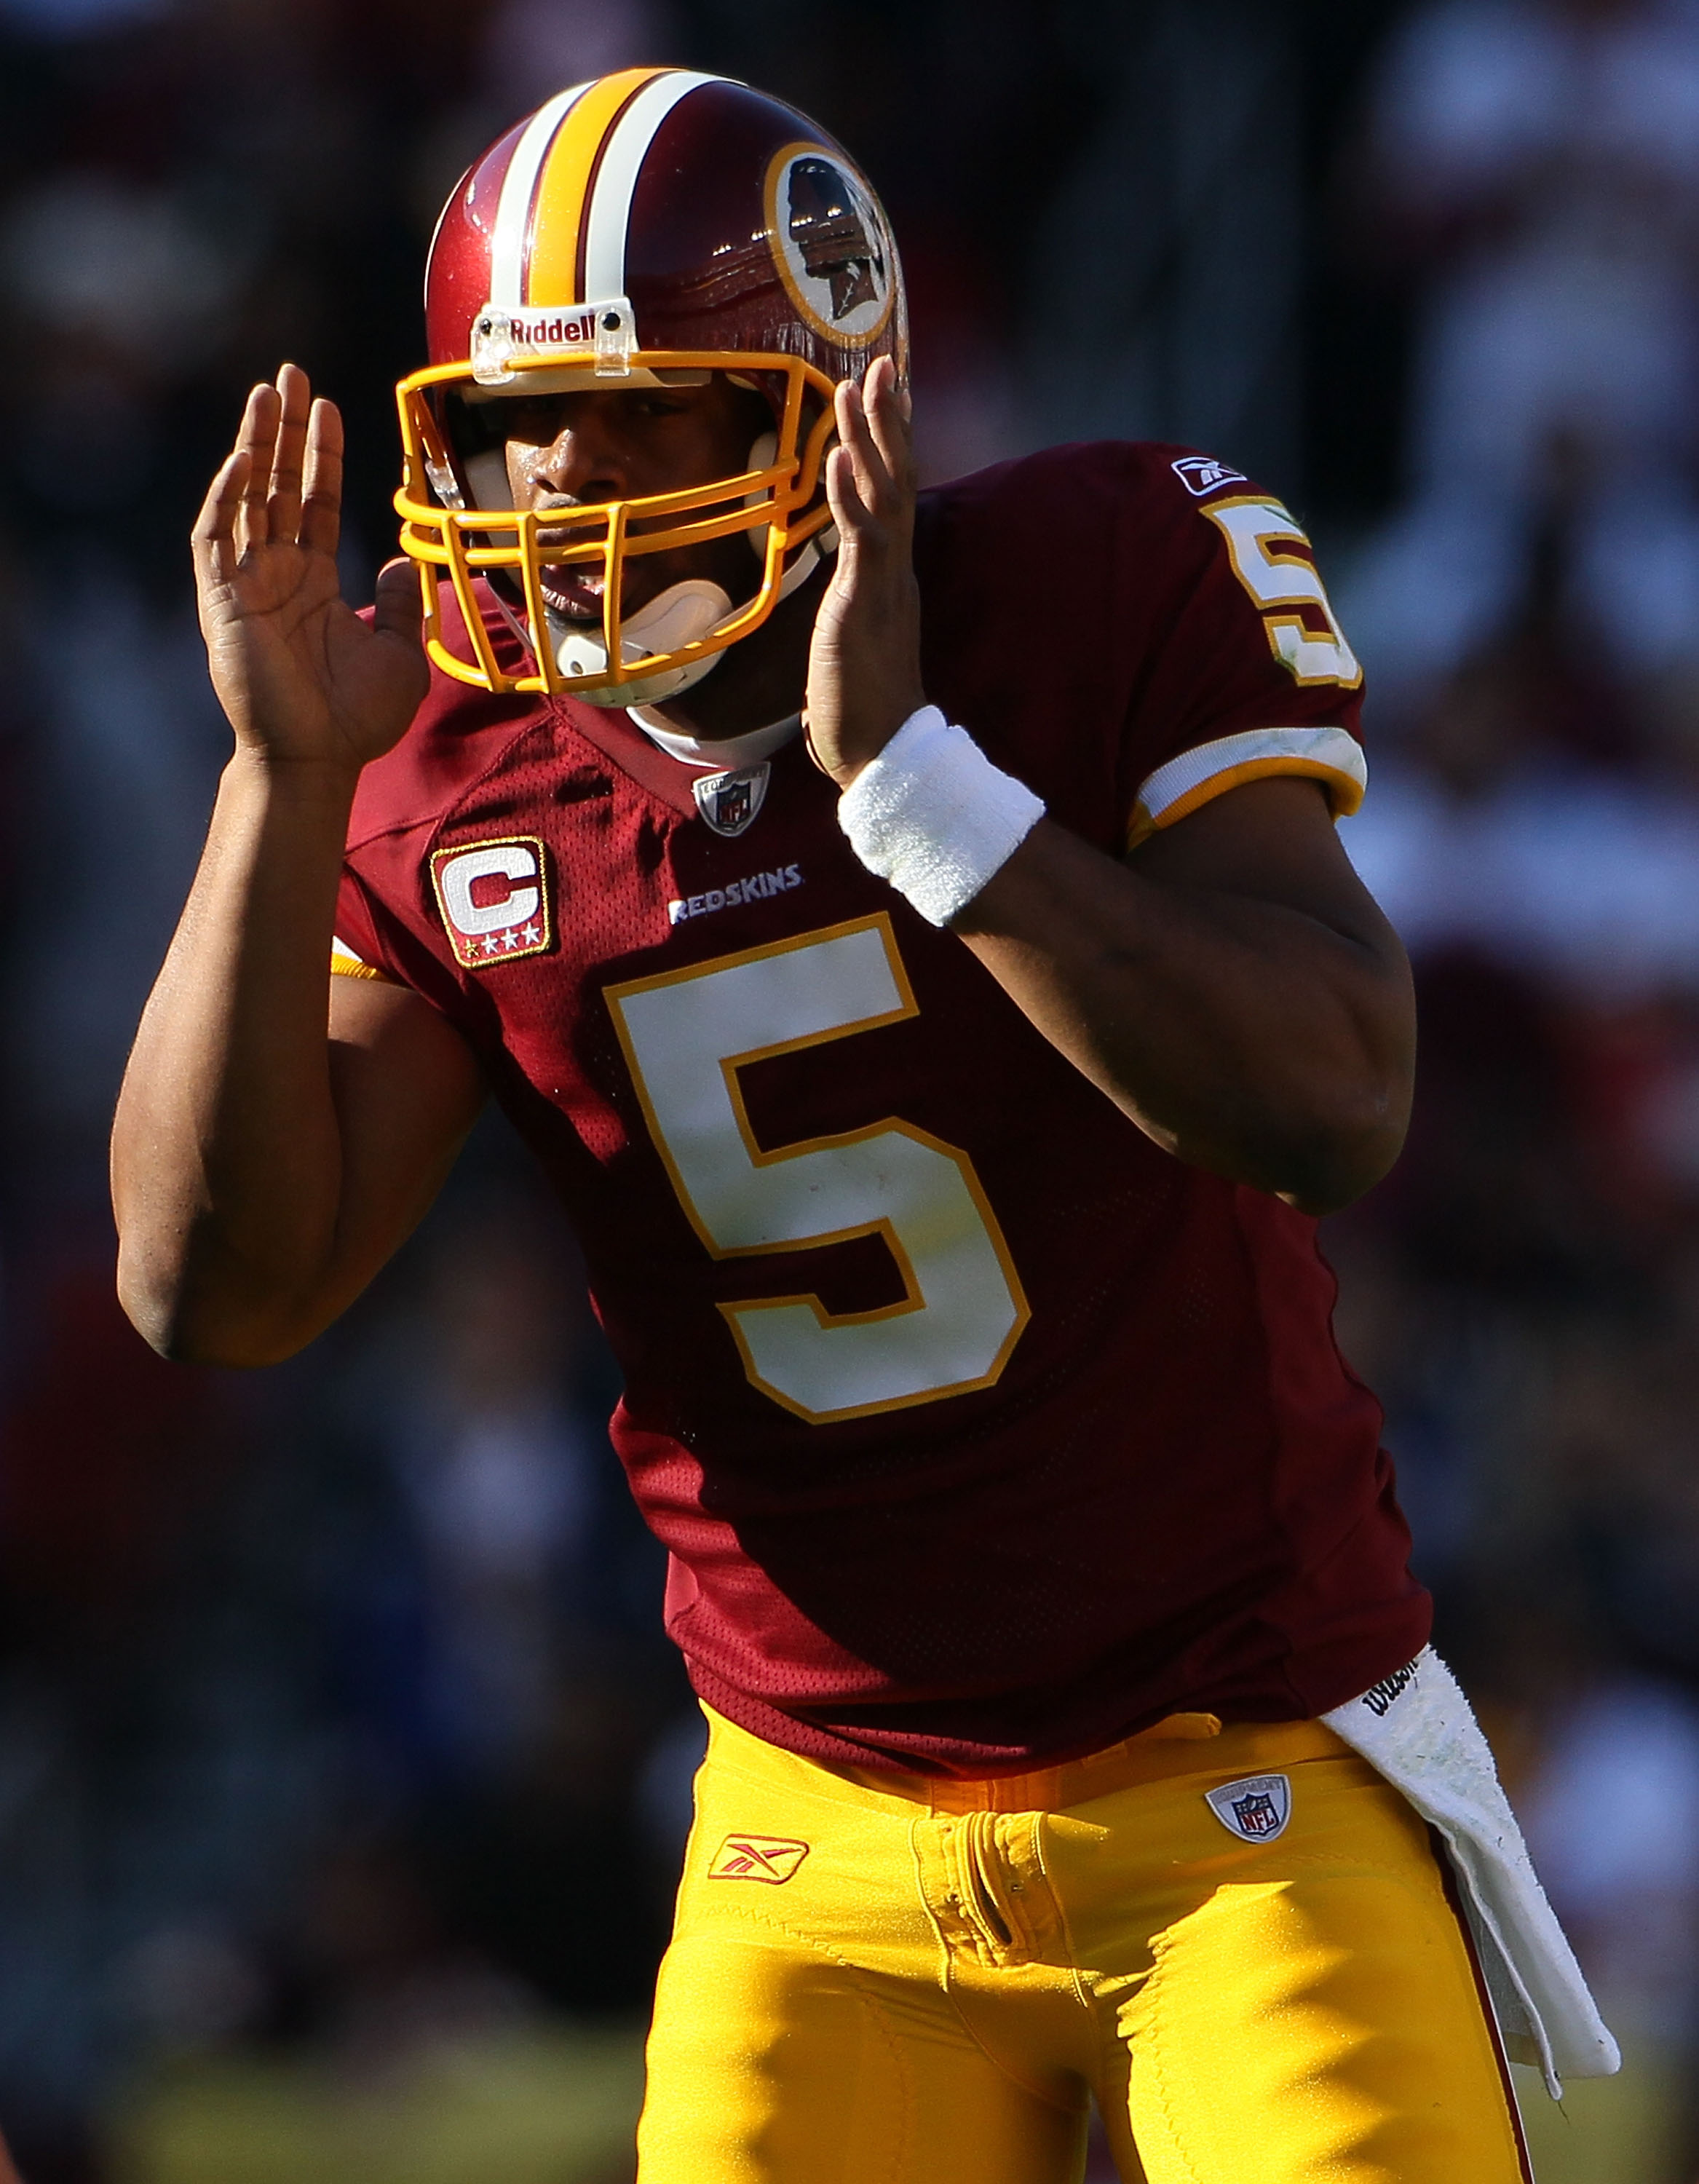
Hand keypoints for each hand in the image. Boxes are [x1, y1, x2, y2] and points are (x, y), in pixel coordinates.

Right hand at [192, 362, 427, 777]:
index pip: (316, 501)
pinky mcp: (222, 604)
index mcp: (315, 582)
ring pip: (246, 497)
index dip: (321, 455)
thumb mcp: (402, 653)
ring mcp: (246, 585)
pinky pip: (216, 540)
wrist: (319, 759)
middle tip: (290, 372)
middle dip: (283, 428)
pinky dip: (225, 498)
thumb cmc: (357, 718)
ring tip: (265, 392)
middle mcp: (277, 574)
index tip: (328, 406)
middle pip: (278, 484)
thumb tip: (408, 561)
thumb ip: (405, 605)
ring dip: (254, 445)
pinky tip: (241, 459)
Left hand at [803, 354, 926, 786]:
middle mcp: (895, 568)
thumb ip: (854, 594)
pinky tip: (842, 455)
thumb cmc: (863, 700)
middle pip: (897, 477)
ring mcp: (883, 582)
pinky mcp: (865, 602)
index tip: (886, 390)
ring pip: (883, 495)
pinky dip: (852, 493)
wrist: (881, 752)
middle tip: (881, 362)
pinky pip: (862, 538)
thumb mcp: (854, 630)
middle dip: (887, 418)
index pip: (895, 491)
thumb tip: (843, 574)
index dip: (890, 439)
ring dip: (869, 439)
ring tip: (857, 386)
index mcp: (892, 572)